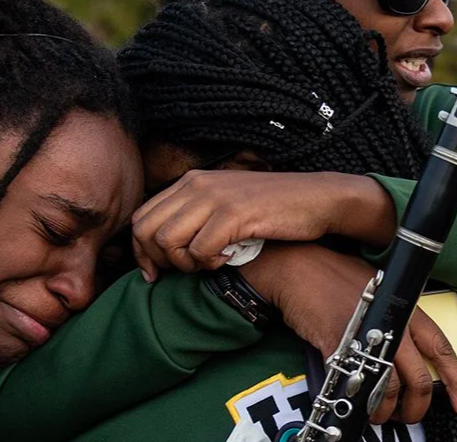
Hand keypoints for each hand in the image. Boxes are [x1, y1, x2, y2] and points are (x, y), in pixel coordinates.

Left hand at [133, 169, 394, 280]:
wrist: (315, 198)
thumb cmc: (270, 208)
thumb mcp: (224, 204)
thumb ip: (195, 216)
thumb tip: (163, 248)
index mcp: (191, 181)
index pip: (142, 217)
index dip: (141, 252)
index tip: (155, 275)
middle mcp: (197, 184)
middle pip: (146, 230)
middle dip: (159, 261)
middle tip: (184, 273)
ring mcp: (214, 197)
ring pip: (168, 241)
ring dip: (185, 263)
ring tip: (210, 263)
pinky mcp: (234, 213)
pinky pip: (200, 249)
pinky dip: (210, 263)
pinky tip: (229, 259)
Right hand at [241, 244, 456, 424]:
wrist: (298, 268)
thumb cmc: (333, 273)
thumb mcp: (378, 287)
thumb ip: (396, 315)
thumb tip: (405, 348)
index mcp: (405, 308)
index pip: (441, 348)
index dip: (456, 380)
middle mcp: (391, 324)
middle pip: (417, 379)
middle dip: (416, 407)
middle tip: (409, 416)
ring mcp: (367, 337)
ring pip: (389, 389)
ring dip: (385, 410)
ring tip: (378, 414)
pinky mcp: (341, 348)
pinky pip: (358, 387)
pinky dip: (359, 403)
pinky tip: (357, 405)